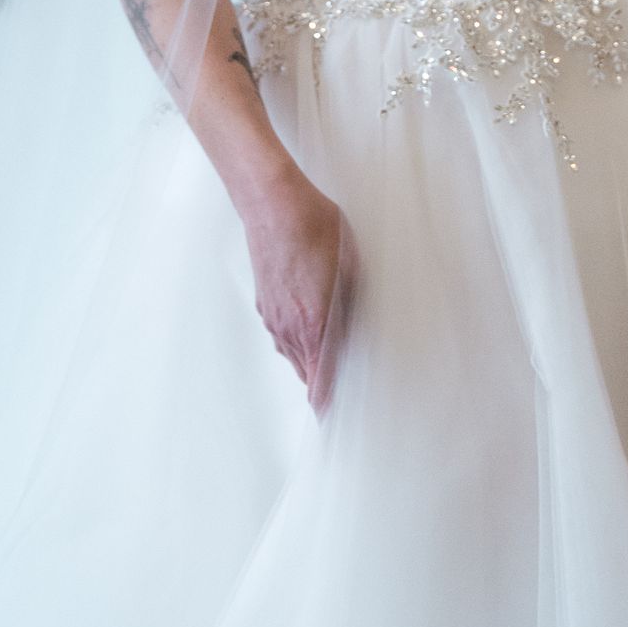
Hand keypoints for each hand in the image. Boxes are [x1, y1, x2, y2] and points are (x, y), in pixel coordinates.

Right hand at [243, 174, 358, 413]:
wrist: (272, 204)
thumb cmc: (316, 228)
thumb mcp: (352, 267)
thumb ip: (355, 308)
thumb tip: (362, 334)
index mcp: (315, 322)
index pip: (321, 383)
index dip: (330, 407)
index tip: (338, 422)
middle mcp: (289, 329)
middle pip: (309, 378)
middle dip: (328, 387)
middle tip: (350, 388)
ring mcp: (273, 319)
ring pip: (296, 358)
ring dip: (316, 363)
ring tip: (338, 357)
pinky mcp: (265, 307)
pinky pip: (285, 339)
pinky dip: (302, 342)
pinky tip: (317, 325)